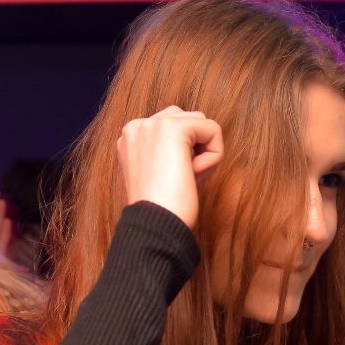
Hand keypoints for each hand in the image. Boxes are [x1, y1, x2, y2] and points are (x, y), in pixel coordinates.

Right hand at [116, 106, 222, 228]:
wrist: (154, 224)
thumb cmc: (162, 210)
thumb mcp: (160, 175)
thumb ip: (171, 152)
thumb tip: (203, 138)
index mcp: (130, 138)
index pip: (171, 127)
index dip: (184, 155)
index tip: (173, 181)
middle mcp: (136, 126)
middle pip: (187, 120)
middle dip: (196, 149)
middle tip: (184, 180)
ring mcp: (152, 124)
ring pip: (202, 123)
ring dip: (205, 152)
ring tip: (189, 177)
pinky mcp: (174, 128)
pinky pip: (213, 130)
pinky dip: (214, 155)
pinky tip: (195, 175)